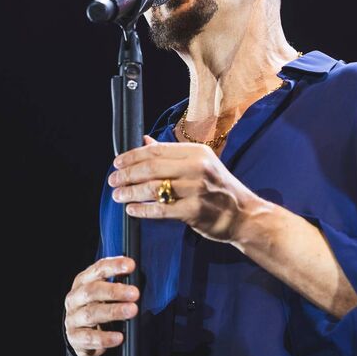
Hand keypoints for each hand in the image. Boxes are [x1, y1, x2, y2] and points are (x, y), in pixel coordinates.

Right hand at [64, 256, 139, 355]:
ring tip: (132, 311)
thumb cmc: (98, 308)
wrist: (82, 336)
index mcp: (83, 282)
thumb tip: (140, 277)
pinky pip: (89, 338)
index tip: (131, 265)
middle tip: (135, 293)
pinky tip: (119, 337)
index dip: (114, 266)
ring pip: (91, 313)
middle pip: (92, 291)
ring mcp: (73, 318)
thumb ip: (119, 284)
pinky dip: (105, 338)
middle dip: (114, 291)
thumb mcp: (106, 294)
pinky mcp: (74, 338)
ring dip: (113, 312)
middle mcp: (75, 298)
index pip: (98, 270)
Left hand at [108, 136, 260, 242]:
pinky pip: (160, 209)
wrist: (243, 214)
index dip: (132, 156)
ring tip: (118, 195)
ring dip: (130, 192)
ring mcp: (196, 189)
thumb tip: (144, 141)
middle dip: (127, 174)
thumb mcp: (201, 164)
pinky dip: (142, 209)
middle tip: (113, 181)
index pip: (156, 150)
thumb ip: (171, 154)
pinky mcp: (194, 211)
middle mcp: (197, 167)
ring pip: (153, 188)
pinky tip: (132, 210)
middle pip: (151, 168)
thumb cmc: (219, 188)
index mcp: (197, 152)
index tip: (117, 163)